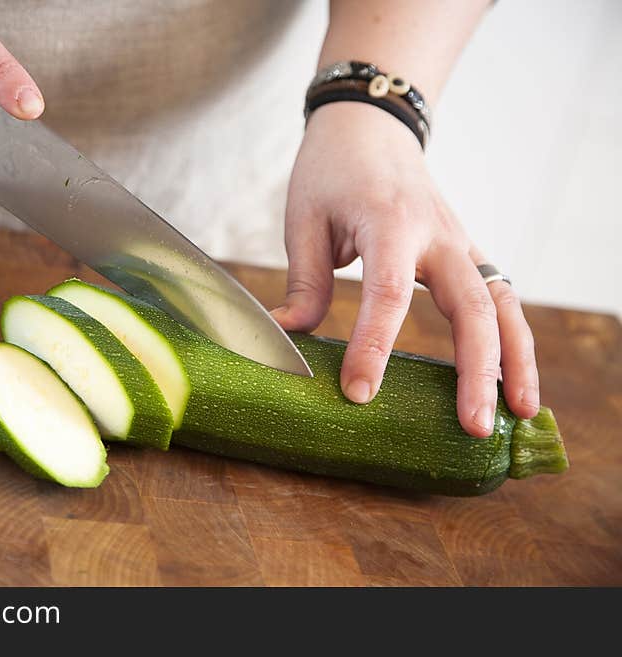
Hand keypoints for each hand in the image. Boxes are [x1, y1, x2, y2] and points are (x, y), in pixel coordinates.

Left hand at [272, 102, 538, 436]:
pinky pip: (499, 298)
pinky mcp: (466, 253)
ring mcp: (460, 243)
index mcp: (390, 224)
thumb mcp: (305, 219)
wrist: (372, 126)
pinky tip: (512, 379)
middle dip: (476, 370)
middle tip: (473, 425)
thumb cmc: (332, 170)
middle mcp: (437, 235)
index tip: (359, 393)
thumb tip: (289, 338)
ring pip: (503, 305)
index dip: (375, 347)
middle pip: (471, 307)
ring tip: (521, 411)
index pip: (388, 295)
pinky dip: (512, 339)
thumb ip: (305, 282)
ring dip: (516, 359)